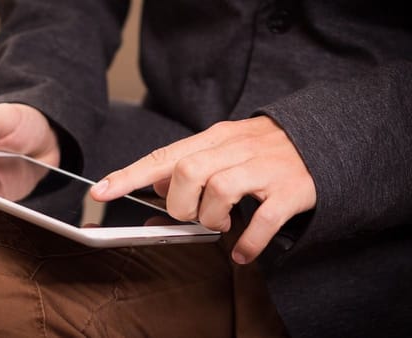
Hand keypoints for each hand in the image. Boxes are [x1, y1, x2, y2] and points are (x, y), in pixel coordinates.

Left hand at [90, 116, 315, 263]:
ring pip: (219, 190)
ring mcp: (263, 168)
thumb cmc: (263, 148)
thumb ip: (188, 162)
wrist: (322, 137)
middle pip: (188, 172)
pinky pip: (263, 220)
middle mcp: (236, 149)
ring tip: (220, 224)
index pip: (163, 156)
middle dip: (181, 203)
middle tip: (193, 214)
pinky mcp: (289, 190)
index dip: (129, 176)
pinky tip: (242, 252)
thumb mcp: (223, 147)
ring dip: (211, 217)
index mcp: (215, 138)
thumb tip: (155, 183)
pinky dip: (248, 242)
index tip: (100, 191)